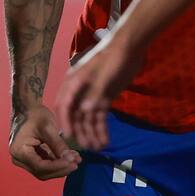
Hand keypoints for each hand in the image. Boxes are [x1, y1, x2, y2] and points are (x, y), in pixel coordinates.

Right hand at [9, 104, 80, 179]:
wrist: (27, 107)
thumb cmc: (35, 114)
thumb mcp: (48, 127)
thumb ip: (58, 145)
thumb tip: (70, 160)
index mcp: (19, 150)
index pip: (40, 166)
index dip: (58, 167)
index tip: (73, 163)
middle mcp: (19, 158)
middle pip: (42, 172)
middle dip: (61, 168)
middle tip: (76, 163)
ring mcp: (24, 159)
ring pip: (45, 170)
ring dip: (61, 166)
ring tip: (76, 158)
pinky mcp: (31, 157)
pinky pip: (45, 164)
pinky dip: (57, 162)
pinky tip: (70, 156)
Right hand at [55, 34, 143, 149]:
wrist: (130, 48)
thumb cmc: (113, 57)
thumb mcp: (104, 75)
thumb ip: (95, 93)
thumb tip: (85, 111)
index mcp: (74, 81)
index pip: (64, 104)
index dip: (65, 120)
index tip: (69, 136)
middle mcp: (80, 90)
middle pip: (75, 114)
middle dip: (80, 131)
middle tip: (87, 147)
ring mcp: (92, 95)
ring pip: (88, 118)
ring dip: (91, 133)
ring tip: (99, 148)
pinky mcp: (104, 98)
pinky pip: (99, 116)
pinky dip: (101, 128)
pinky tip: (105, 140)